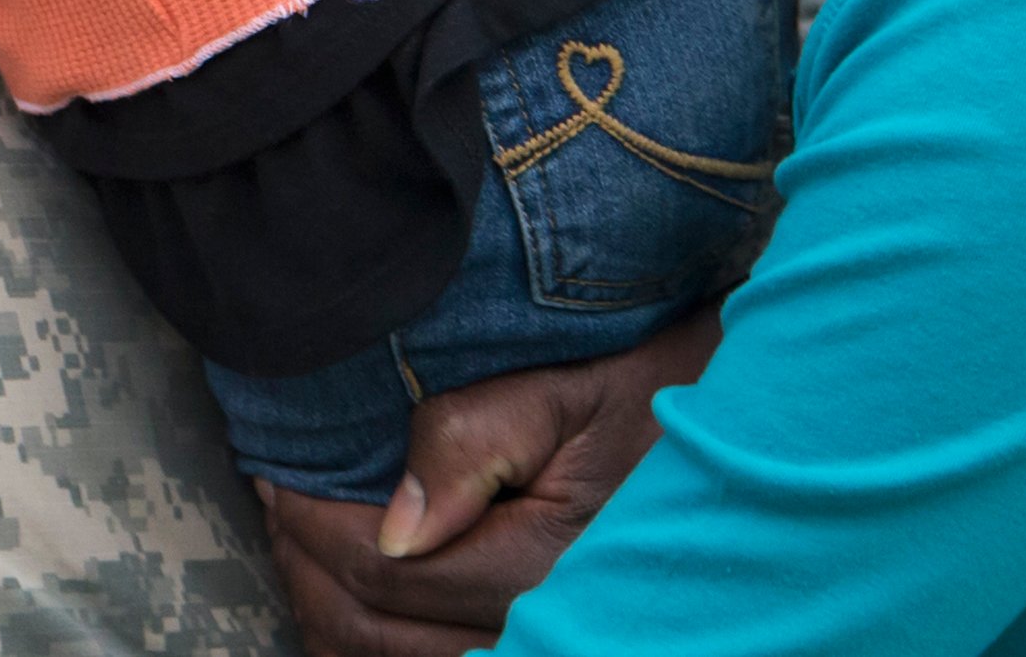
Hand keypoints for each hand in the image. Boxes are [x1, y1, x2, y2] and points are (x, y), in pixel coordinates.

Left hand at [252, 315, 717, 656]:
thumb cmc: (661, 402)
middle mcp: (544, 632)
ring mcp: (550, 651)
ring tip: (306, 546)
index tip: (274, 473)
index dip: (308, 523)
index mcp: (541, 569)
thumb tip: (395, 527)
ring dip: (335, 613)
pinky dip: (381, 645)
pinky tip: (360, 599)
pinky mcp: (554, 650)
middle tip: (278, 503)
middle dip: (306, 567)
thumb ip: (472, 442)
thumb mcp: (569, 394)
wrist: (751, 442)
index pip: (379, 571)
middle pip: (373, 634)